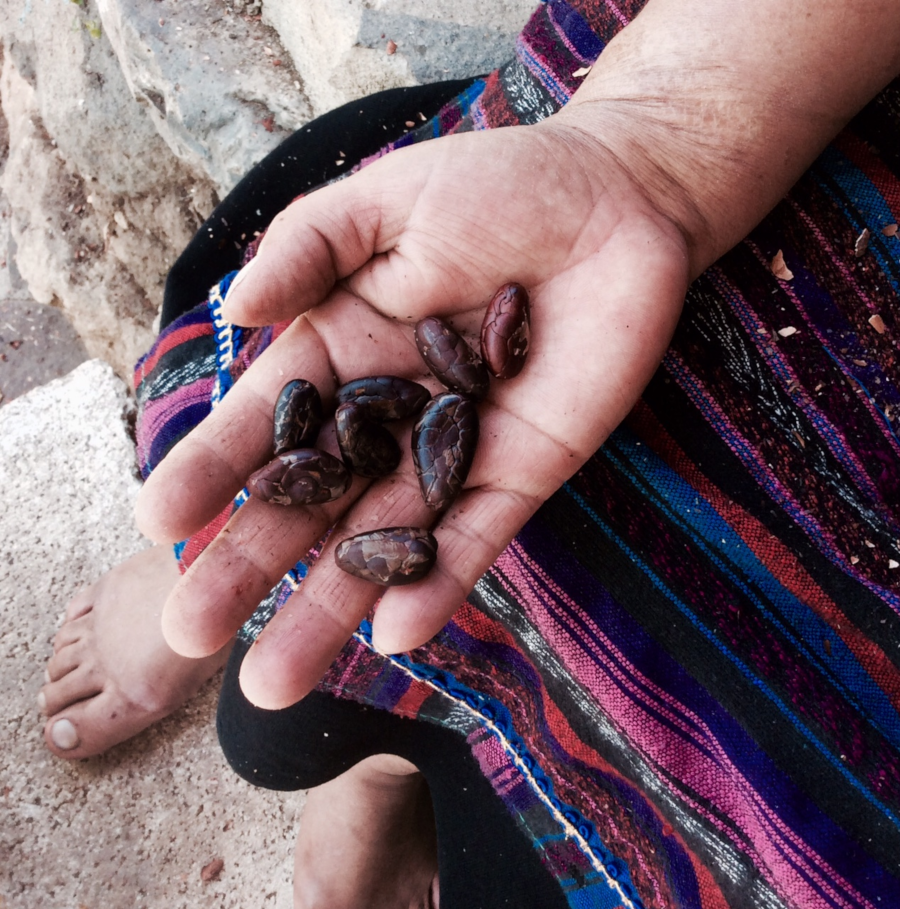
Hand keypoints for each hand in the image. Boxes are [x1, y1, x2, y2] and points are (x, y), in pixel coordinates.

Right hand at [135, 114, 690, 707]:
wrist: (619, 203)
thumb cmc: (500, 185)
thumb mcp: (384, 201)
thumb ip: (306, 249)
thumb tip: (236, 310)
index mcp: (344, 350)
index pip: (267, 422)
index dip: (213, 469)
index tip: (158, 522)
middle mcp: (391, 413)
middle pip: (314, 501)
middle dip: (253, 564)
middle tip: (189, 634)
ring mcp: (456, 449)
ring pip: (386, 539)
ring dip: (332, 606)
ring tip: (272, 680)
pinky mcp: (526, 471)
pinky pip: (477, 536)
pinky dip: (439, 582)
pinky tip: (395, 633)